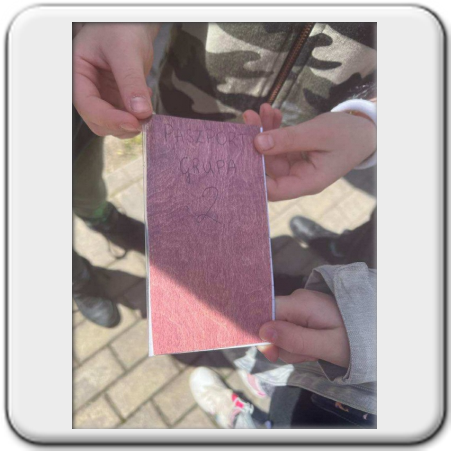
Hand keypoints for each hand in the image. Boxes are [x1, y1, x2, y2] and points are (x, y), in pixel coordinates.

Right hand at [73, 23, 158, 137]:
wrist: (132, 26)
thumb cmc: (121, 29)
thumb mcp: (125, 51)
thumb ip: (132, 81)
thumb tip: (141, 112)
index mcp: (78, 74)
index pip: (88, 105)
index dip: (110, 118)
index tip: (133, 122)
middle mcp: (88, 89)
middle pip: (98, 121)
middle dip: (120, 125)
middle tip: (144, 120)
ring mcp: (103, 97)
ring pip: (112, 125)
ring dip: (130, 125)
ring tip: (147, 110)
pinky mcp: (117, 101)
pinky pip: (125, 118)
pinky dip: (137, 118)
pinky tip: (146, 100)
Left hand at [243, 103, 375, 200]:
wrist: (365, 129)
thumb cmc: (348, 135)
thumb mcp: (318, 134)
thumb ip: (287, 140)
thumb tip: (257, 143)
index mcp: (307, 182)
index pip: (273, 190)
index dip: (254, 177)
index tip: (241, 155)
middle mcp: (299, 178)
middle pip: (268, 167)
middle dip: (256, 144)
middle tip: (248, 118)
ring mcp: (296, 166)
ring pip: (271, 152)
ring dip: (263, 131)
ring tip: (257, 110)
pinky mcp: (295, 154)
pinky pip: (278, 144)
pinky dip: (273, 128)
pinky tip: (269, 111)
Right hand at [258, 289, 349, 367]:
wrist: (377, 332)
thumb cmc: (355, 340)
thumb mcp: (326, 346)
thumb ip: (295, 339)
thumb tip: (263, 330)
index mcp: (300, 303)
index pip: (266, 311)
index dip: (263, 333)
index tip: (272, 354)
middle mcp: (297, 298)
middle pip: (272, 324)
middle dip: (285, 345)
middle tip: (309, 353)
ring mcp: (301, 303)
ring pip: (281, 330)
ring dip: (295, 346)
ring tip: (316, 350)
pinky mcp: (305, 311)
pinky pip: (291, 328)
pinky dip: (300, 342)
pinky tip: (315, 345)